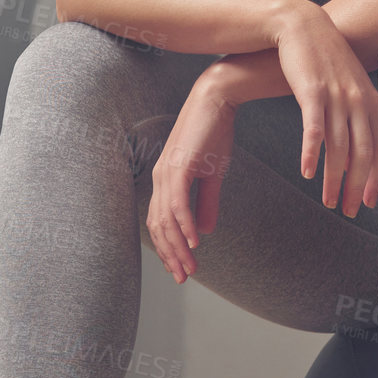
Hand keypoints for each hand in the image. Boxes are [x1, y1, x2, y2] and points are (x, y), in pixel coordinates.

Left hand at [145, 80, 236, 282]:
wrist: (217, 100)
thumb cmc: (214, 132)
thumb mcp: (213, 174)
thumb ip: (207, 202)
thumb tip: (205, 230)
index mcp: (165, 180)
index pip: (160, 223)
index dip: (169, 248)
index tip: (181, 269)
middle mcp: (160, 179)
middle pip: (159, 227)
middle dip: (171, 256)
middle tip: (183, 277)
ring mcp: (167, 172)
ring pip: (167, 220)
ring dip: (178, 247)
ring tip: (190, 268)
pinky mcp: (179, 167)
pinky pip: (179, 204)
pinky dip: (185, 226)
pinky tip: (195, 243)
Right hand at [272, 5, 377, 216]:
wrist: (303, 26)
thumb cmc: (325, 59)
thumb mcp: (350, 84)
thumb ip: (357, 111)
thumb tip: (359, 144)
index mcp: (370, 102)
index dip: (375, 179)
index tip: (367, 203)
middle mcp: (357, 101)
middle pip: (362, 154)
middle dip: (356, 186)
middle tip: (347, 210)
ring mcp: (336, 96)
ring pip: (338, 147)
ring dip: (333, 179)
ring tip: (327, 201)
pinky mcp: (312, 91)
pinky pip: (314, 129)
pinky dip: (311, 154)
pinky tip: (306, 173)